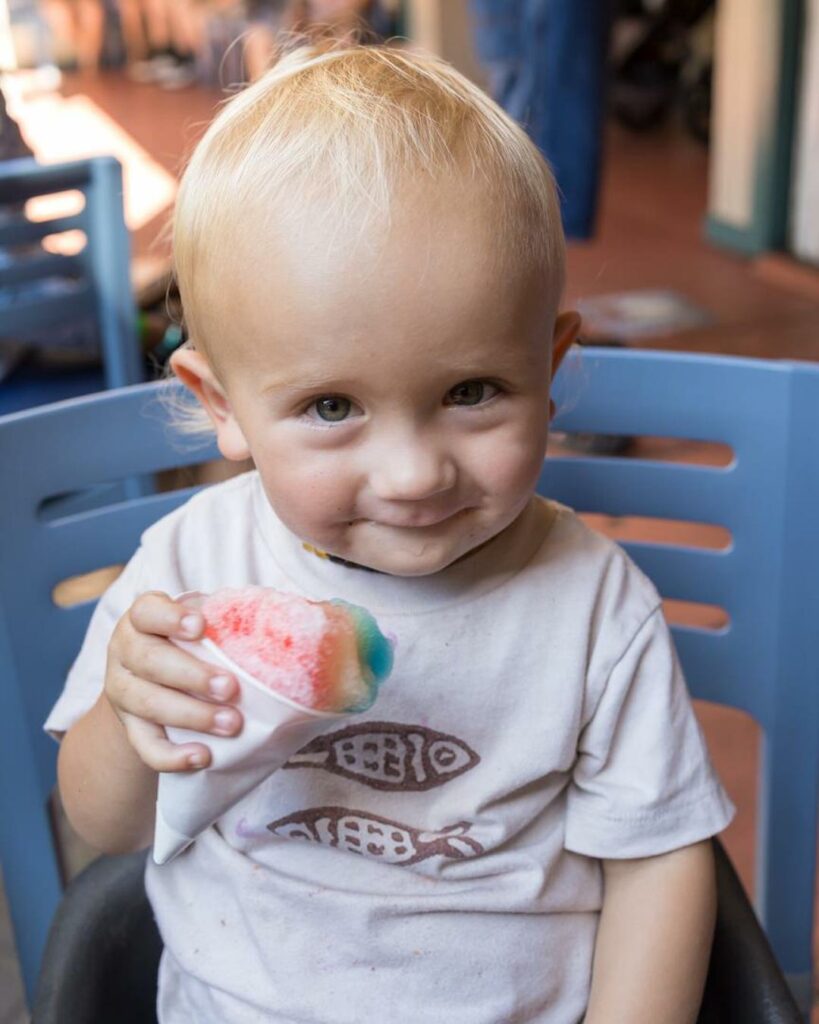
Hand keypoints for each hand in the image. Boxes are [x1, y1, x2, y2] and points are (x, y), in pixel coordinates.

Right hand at [105, 591, 242, 772]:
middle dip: (193, 676)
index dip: (171, 618)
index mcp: (142, 619)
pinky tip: (203, 757)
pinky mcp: (129, 727)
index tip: (201, 626)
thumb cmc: (190, 641)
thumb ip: (221, 619)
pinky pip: (145, 746)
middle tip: (230, 687)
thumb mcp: (199, 621)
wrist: (155, 679)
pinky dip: (173, 756)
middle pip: (149, 661)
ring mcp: (122, 691)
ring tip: (231, 723)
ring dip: (193, 715)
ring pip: (149, 704)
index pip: (146, 612)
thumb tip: (270, 625)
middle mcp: (124, 651)